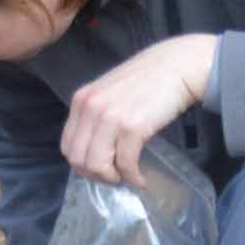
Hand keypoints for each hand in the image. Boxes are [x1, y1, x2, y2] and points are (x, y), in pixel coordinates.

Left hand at [60, 32, 217, 185]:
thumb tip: (97, 149)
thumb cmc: (148, 79)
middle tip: (114, 177)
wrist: (177, 65)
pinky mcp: (132, 127)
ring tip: (128, 177)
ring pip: (97, 165)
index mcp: (81, 100)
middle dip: (96, 175)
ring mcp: (109, 117)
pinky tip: (141, 178)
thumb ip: (97, 115)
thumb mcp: (110, 92)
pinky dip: (133, 177)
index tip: (100, 169)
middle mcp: (90, 108)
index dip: (82, 164)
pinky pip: (125, 164)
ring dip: (113, 178)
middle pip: (79, 159)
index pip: (67, 146)